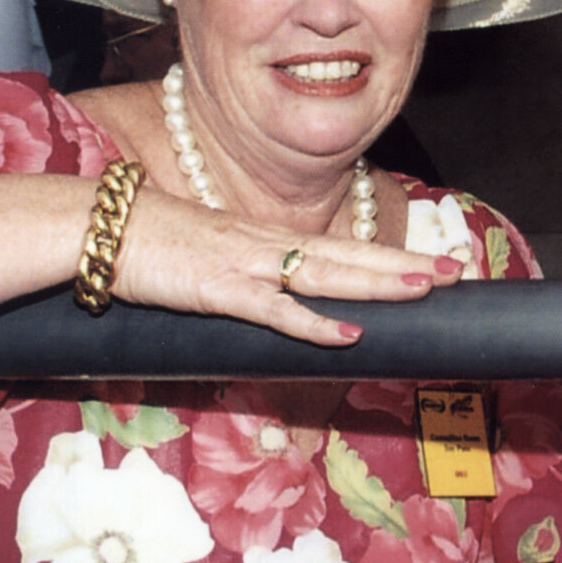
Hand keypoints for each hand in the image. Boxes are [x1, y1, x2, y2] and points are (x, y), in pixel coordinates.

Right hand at [109, 189, 461, 344]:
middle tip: (459, 274)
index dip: (396, 258)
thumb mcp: (218, 261)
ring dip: (379, 283)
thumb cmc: (157, 246)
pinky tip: (350, 333)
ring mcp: (249, 266)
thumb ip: (256, 281)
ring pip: (327, 275)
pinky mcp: (221, 290)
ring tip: (426, 288)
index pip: (347, 249)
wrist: (102, 229)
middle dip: (407, 266)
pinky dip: (315, 323)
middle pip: (353, 256)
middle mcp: (271, 247)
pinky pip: (276, 310)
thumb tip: (291, 308)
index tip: (442, 267)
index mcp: (273, 241)